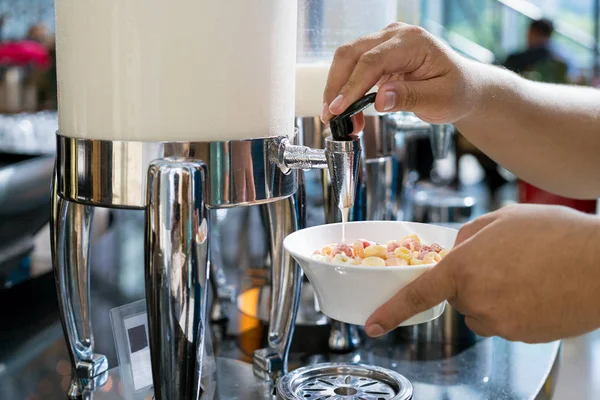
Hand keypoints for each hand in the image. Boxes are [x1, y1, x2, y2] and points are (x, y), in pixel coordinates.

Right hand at [321, 23, 480, 126]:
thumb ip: (409, 97)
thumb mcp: (438, 100)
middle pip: (351, 54)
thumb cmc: (456, 91)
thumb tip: (379, 99)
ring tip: (337, 119)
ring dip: (337, 89)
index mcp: (412, 42)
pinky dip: (346, 91)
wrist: (464, 88)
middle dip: (336, 86)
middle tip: (329, 116)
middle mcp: (395, 35)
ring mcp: (385, 43)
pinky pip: (354, 69)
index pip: (372, 61)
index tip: (339, 109)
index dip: (351, 86)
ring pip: (347, 60)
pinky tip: (348, 113)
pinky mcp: (378, 56)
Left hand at [365, 204, 599, 342]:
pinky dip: (513, 308)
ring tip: (525, 273)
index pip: (418, 294)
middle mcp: (476, 299)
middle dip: (470, 280)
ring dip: (492, 295)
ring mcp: (500, 321)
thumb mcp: (503, 219)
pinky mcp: (521, 336)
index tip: (374, 325)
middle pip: (457, 296)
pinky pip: (504, 321)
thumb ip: (469, 235)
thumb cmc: (557, 236)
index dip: (392, 311)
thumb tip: (456, 247)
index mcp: (464, 268)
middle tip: (503, 261)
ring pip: (481, 310)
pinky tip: (536, 288)